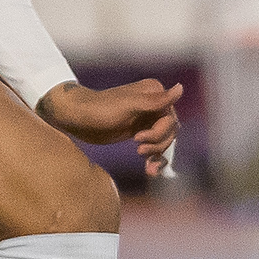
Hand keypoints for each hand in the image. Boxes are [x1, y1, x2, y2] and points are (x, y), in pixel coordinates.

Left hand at [39, 78, 184, 173]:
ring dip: (157, 155)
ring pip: (163, 141)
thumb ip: (155, 101)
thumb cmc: (100, 109)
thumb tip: (181, 87)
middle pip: (170, 132)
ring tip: (147, 167)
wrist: (78, 118)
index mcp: (154, 94)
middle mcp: (154, 105)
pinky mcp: (138, 131)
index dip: (158, 133)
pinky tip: (150, 170)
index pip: (171, 120)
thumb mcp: (129, 106)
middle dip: (158, 145)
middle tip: (139, 150)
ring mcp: (146, 119)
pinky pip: (153, 146)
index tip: (137, 138)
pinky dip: (154, 159)